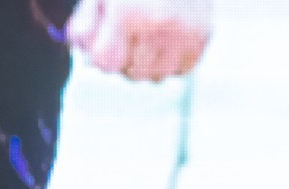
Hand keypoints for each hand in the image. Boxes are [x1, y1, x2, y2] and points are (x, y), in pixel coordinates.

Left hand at [70, 0, 211, 80]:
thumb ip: (86, 23)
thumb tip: (87, 56)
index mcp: (128, 11)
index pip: (106, 62)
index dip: (100, 54)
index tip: (103, 42)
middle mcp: (158, 26)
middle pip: (130, 73)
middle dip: (123, 57)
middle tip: (126, 32)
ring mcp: (184, 34)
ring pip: (155, 76)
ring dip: (146, 63)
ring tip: (145, 34)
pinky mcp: (202, 37)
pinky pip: (179, 70)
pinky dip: (169, 60)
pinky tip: (164, 37)